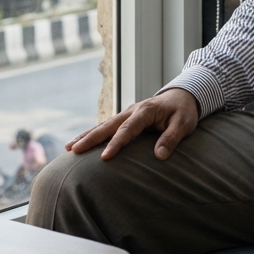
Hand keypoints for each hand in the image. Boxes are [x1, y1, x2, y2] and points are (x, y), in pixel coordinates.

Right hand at [66, 88, 199, 160]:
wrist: (183, 95)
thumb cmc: (183, 111)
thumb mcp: (183, 124)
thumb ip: (171, 138)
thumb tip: (159, 156)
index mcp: (145, 111)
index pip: (128, 130)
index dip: (116, 143)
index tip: (105, 158)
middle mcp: (132, 111)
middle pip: (108, 125)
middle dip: (90, 138)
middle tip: (74, 150)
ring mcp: (127, 113)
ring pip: (103, 125)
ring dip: (87, 135)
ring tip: (69, 148)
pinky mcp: (126, 118)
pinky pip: (107, 126)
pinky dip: (93, 134)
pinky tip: (81, 142)